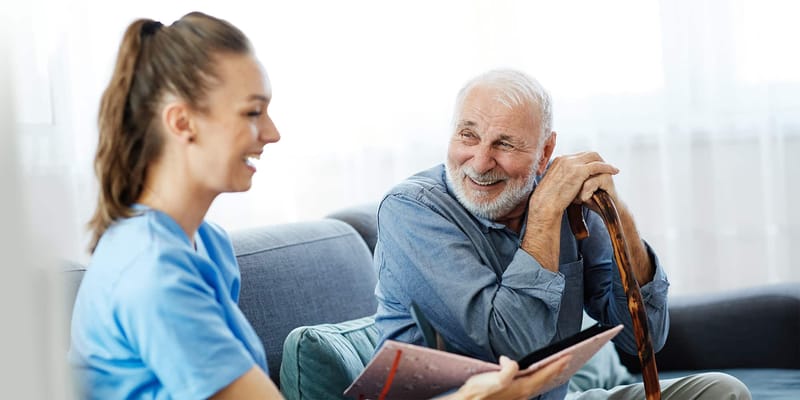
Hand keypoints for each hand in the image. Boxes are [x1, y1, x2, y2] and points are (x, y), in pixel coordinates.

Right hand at [446, 355, 570, 399]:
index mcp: (522, 387)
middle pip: (545, 380)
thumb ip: (507, 369)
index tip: (567, 356)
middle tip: (567, 361)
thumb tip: (511, 361)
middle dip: (557, 370)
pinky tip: (535, 378)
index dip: (556, 364)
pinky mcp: (512, 396)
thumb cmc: (479, 393)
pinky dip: (539, 380)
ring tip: (555, 368)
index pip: (544, 374)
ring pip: (539, 384)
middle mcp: (523, 393)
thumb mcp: (495, 378)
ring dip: (549, 376)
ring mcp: (518, 396)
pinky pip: (532, 387)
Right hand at [529, 151, 619, 216]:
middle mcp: (565, 159)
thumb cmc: (547, 199)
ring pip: (594, 157)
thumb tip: (567, 182)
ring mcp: (572, 163)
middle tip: (607, 167)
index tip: (596, 167)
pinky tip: (614, 171)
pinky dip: (607, 167)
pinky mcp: (579, 171)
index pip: (579, 156)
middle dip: (599, 159)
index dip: (589, 161)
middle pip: (588, 153)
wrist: (545, 204)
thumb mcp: (553, 184)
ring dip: (605, 162)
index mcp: (559, 160)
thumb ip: (561, 179)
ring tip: (613, 170)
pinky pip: (598, 166)